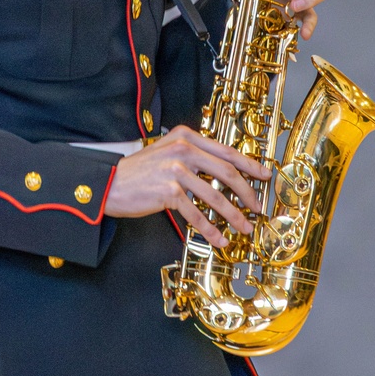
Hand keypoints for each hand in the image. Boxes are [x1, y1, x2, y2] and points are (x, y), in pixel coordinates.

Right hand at [104, 126, 270, 246]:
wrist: (110, 182)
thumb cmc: (140, 171)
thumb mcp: (167, 152)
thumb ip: (193, 155)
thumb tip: (223, 171)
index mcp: (186, 137)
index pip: (226, 151)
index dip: (249, 165)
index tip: (264, 176)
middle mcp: (183, 150)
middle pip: (227, 172)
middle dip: (247, 192)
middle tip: (257, 207)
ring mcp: (176, 170)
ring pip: (215, 196)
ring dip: (233, 215)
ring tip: (244, 227)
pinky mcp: (169, 191)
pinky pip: (196, 213)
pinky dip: (210, 229)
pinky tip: (219, 238)